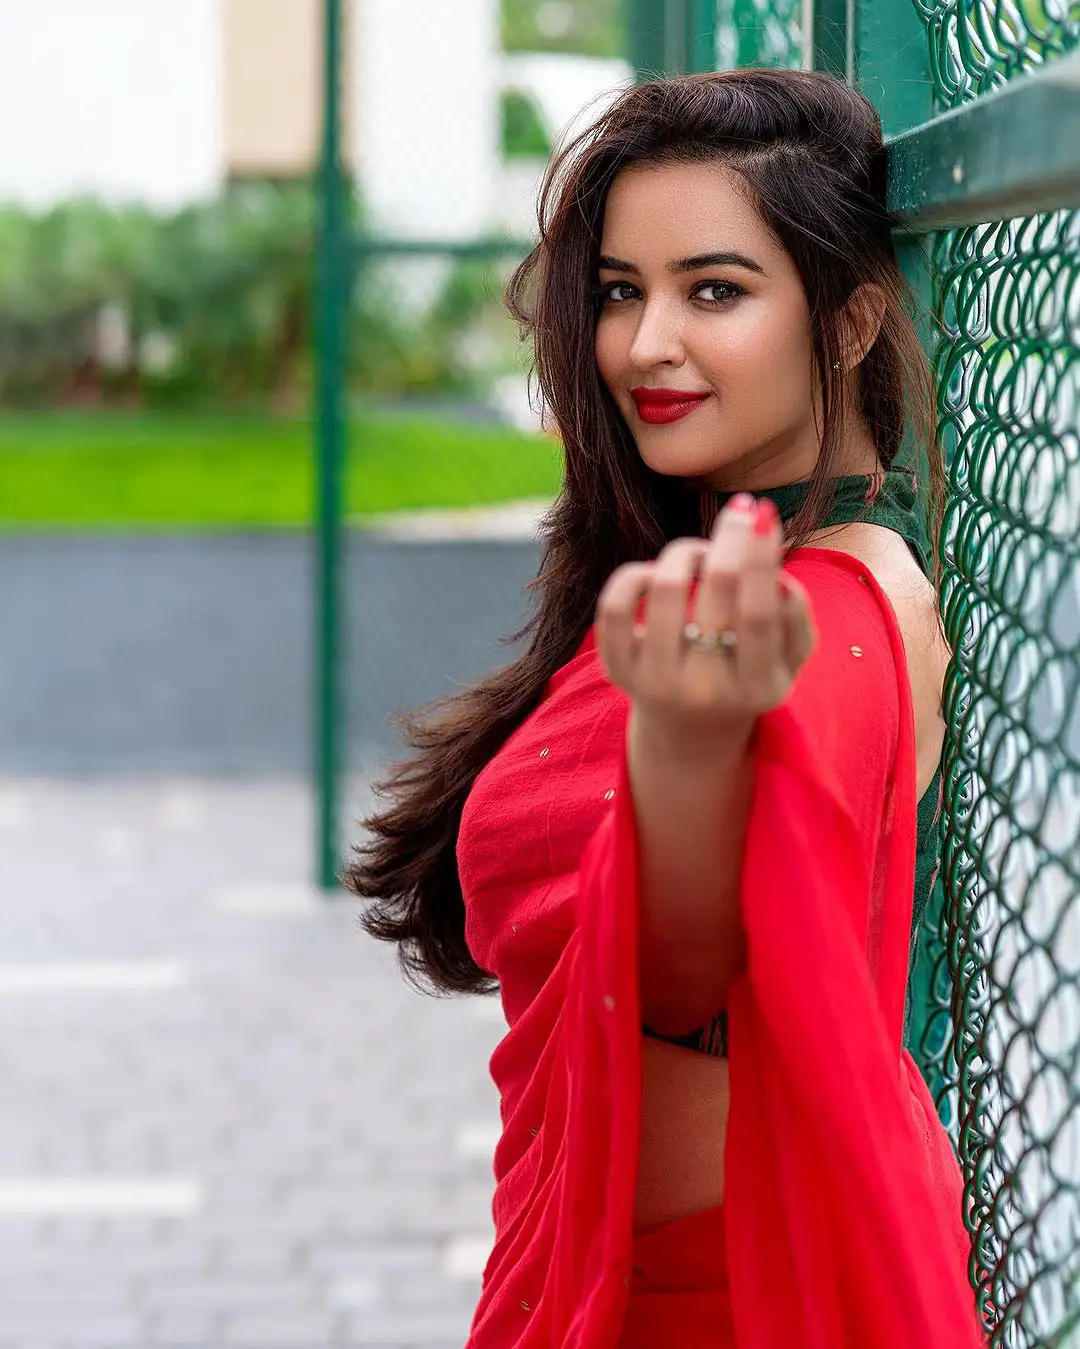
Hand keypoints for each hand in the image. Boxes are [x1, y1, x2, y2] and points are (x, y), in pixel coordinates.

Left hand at [595, 493, 816, 748]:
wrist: (691, 724)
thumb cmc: (748, 672)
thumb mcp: (788, 656)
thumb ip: (795, 616)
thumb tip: (775, 572)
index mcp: (758, 688)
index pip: (757, 613)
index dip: (760, 555)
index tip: (764, 511)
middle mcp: (704, 691)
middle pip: (715, 588)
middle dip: (730, 537)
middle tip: (739, 513)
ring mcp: (655, 683)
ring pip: (664, 586)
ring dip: (687, 552)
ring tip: (699, 556)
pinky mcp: (617, 671)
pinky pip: (614, 605)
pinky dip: (635, 574)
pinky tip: (655, 575)